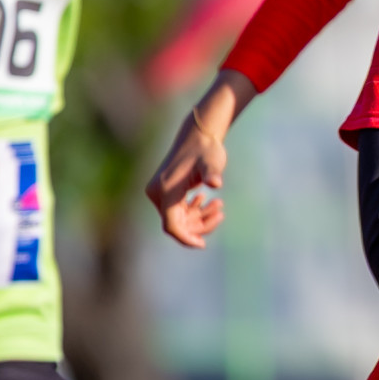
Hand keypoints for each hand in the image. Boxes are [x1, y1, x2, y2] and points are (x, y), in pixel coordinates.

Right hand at [144, 71, 254, 247]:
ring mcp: (159, 193)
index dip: (185, 238)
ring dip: (199, 217)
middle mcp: (157, 193)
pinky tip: (207, 201)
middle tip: (221, 213)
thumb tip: (215, 182)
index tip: (202, 245)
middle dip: (199, 225)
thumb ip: (212, 172)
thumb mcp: (212, 161)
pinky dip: (193, 211)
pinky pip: (177, 210)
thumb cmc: (207, 149)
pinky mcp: (165, 191)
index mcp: (166, 190)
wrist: (198, 135)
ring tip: (220, 206)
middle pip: (176, 224)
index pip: (171, 225)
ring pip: (178, 218)